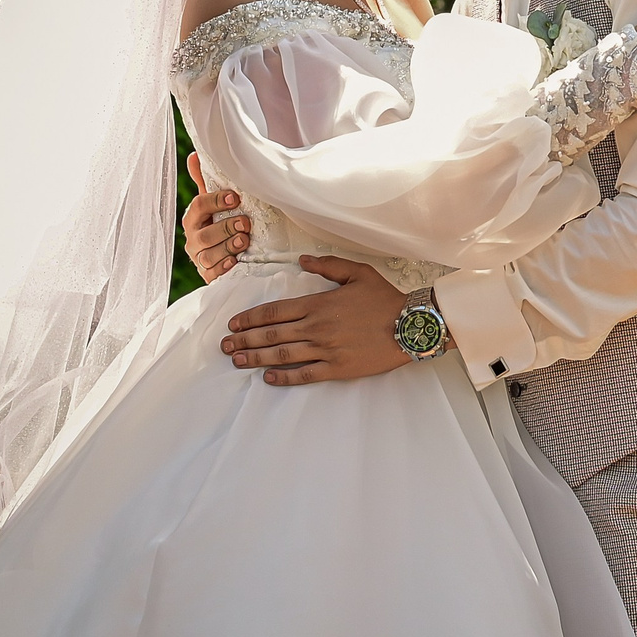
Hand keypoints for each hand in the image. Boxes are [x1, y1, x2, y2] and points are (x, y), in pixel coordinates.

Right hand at [181, 153, 249, 283]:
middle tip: (245, 223)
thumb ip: (207, 181)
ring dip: (228, 247)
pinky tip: (236, 261)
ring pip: (209, 255)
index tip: (234, 198)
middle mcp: (193, 239)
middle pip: (204, 234)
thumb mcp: (215, 202)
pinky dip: (224, 267)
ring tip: (244, 240)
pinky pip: (212, 274)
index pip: (199, 206)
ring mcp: (199, 258)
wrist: (225, 253)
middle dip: (226, 228)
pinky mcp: (208, 275)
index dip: (215, 201)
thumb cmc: (219, 221)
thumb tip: (195, 155)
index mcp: (193, 218)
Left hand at [221, 255, 411, 385]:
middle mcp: (317, 327)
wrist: (411, 326)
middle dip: (245, 340)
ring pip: (282, 354)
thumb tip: (303, 259)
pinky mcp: (337, 369)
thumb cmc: (384, 299)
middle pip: (272, 334)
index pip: (275, 311)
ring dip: (256, 358)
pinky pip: (305, 374)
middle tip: (225, 346)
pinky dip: (284, 376)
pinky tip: (268, 377)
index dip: (250, 318)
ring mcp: (326, 350)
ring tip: (237, 360)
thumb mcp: (358, 273)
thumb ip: (328, 265)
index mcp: (319, 303)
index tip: (234, 324)